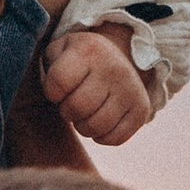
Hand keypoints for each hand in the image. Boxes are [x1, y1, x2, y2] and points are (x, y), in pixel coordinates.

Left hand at [38, 22, 152, 145]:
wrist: (117, 56)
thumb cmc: (77, 60)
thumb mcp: (59, 50)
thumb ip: (47, 66)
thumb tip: (47, 90)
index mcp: (88, 50)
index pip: (58, 83)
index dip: (52, 92)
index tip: (58, 89)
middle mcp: (113, 68)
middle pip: (76, 108)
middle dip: (67, 111)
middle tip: (71, 102)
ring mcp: (130, 89)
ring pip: (95, 127)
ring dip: (83, 126)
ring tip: (85, 112)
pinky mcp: (141, 110)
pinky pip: (115, 139)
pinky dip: (101, 137)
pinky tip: (100, 122)